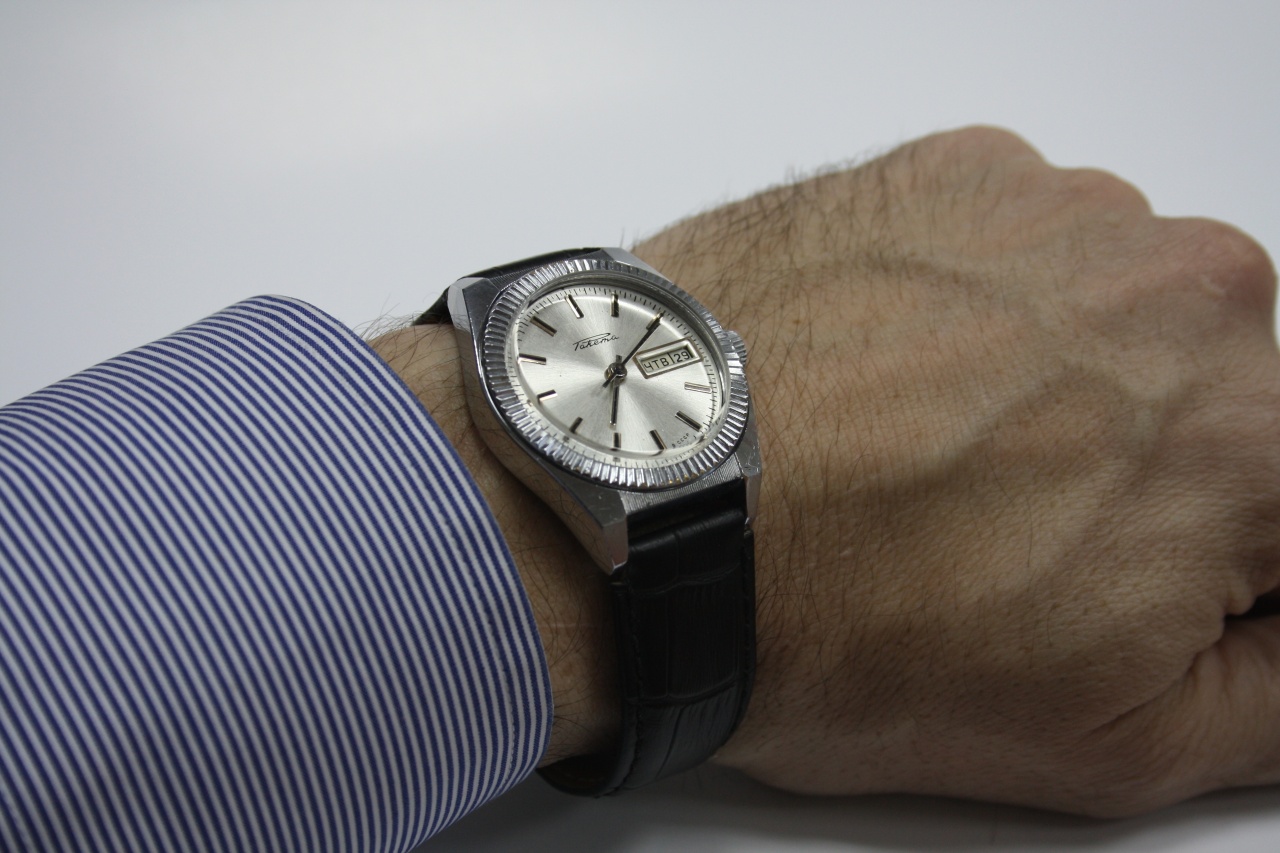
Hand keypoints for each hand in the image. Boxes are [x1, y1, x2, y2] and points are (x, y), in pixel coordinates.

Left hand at [632, 127, 1279, 816]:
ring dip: (1050, 378)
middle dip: (1140, 465)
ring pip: (1112, 314)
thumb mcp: (1106, 741)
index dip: (1211, 564)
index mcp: (1259, 437)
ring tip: (924, 451)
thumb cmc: (838, 621)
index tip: (1129, 577)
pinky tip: (886, 376)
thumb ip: (1275, 693)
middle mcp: (1191, 291)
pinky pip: (1014, 248)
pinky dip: (972, 306)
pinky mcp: (954, 171)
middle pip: (1210, 398)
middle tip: (1003, 526)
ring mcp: (1063, 212)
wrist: (645, 502)